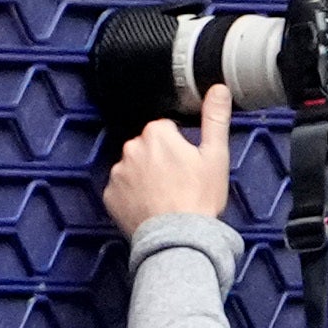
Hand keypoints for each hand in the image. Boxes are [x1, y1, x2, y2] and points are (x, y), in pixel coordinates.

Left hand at [100, 82, 232, 235]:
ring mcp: (118, 173)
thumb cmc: (197, 199)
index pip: (167, 129)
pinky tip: (150, 206)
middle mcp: (131, 148)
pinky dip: (132, 196)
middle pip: (148, 147)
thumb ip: (215, 118)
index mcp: (156, 134)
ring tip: (165, 196)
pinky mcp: (110, 196)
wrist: (178, 238)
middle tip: (179, 182)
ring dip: (145, 177)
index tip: (188, 163)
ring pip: (134, 167)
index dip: (180, 146)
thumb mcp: (215, 155)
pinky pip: (121, 189)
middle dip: (160, 159)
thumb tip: (218, 89)